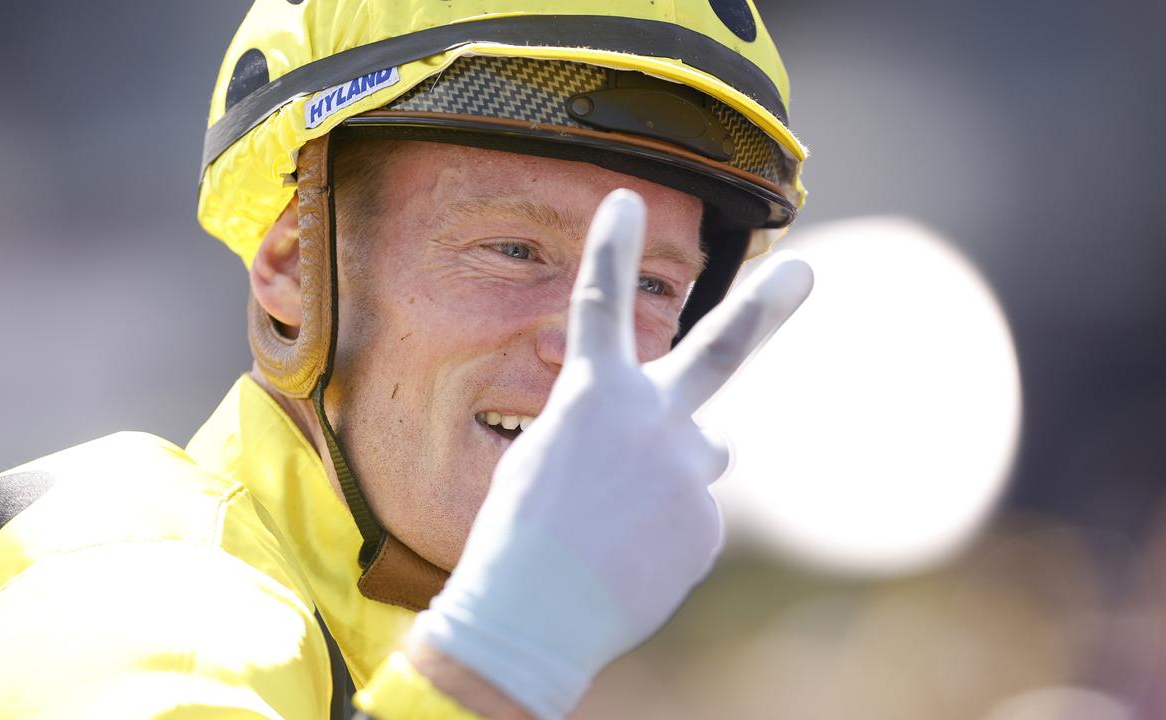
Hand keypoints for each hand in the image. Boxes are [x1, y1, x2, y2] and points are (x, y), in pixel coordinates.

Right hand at [408, 190, 812, 718]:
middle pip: (718, 350)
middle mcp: (650, 418)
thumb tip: (717, 440)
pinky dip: (666, 535)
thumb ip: (623, 434)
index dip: (610, 249)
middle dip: (765, 304)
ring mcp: (687, 470)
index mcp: (590, 394)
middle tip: (806, 271)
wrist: (534, 613)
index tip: (623, 199)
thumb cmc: (522, 536)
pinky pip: (694, 517)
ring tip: (625, 516)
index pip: (599, 304)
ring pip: (704, 455)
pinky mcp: (707, 524)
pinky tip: (630, 560)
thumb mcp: (548, 462)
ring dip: (678, 471)